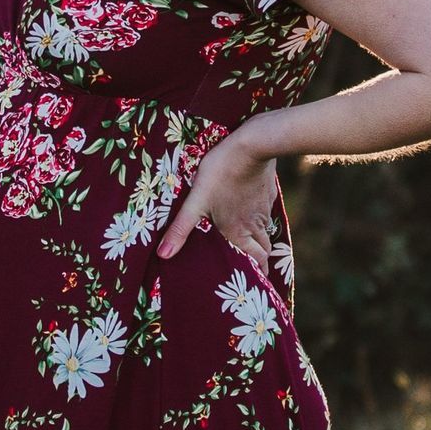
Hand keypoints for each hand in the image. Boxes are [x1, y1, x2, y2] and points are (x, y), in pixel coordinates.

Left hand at [158, 127, 276, 265]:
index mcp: (238, 231)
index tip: (257, 283)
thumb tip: (163, 255)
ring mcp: (263, 208)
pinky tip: (253, 213)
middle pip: (264, 250)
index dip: (257, 273)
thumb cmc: (221, 173)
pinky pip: (266, 213)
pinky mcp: (267, 192)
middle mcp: (254, 224)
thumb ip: (180, 228)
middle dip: (261, 261)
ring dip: (261, 241)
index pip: (255, 260)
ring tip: (253, 245)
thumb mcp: (196, 201)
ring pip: (266, 232)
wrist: (252, 145)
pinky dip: (261, 220)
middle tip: (255, 268)